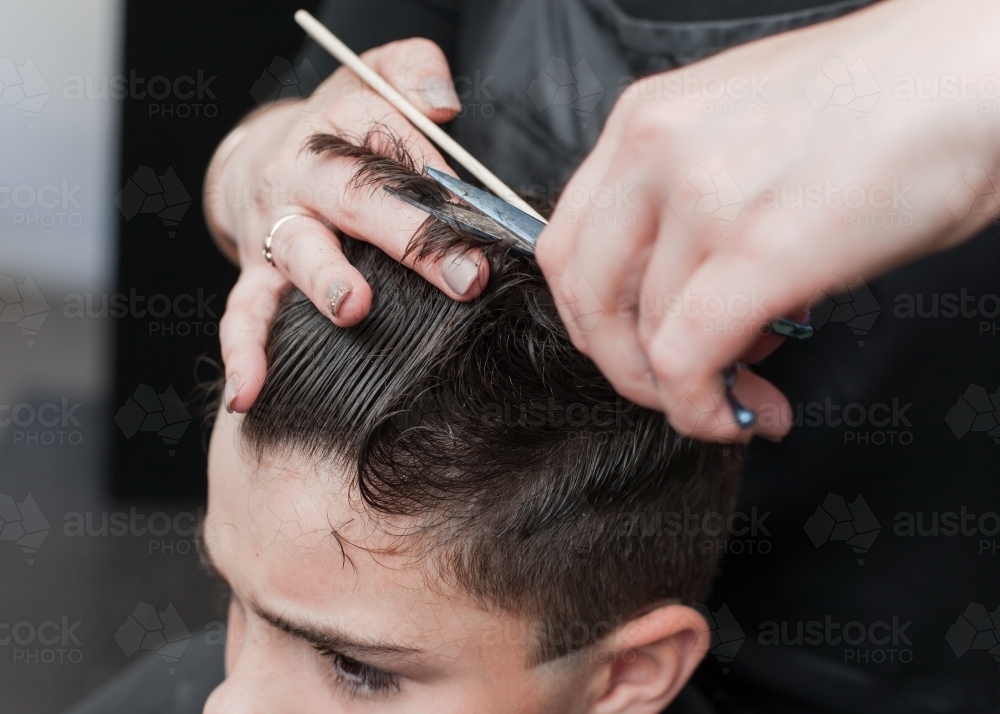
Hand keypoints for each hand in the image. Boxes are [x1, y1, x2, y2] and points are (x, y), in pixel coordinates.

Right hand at [204, 38, 487, 411]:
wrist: (269, 158)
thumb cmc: (343, 130)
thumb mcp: (374, 82)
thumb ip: (411, 73)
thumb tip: (443, 102)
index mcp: (341, 131)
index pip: (393, 145)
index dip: (439, 180)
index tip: (486, 219)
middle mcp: (304, 178)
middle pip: (355, 199)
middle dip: (410, 238)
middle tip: (463, 278)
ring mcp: (276, 230)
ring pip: (296, 251)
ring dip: (325, 281)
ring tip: (353, 309)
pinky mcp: (254, 275)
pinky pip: (241, 314)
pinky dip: (241, 354)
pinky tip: (247, 394)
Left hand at [536, 0, 999, 441]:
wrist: (972, 76)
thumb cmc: (878, 106)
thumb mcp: (742, 140)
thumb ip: (686, 213)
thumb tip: (687, 303)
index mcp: (643, 122)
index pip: (565, 247)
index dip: (596, 320)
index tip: (637, 349)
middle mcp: (653, 152)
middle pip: (586, 298)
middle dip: (627, 367)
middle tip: (678, 392)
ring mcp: (701, 199)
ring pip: (644, 339)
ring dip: (688, 396)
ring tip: (748, 396)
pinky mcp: (757, 250)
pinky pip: (686, 360)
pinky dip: (704, 408)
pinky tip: (747, 413)